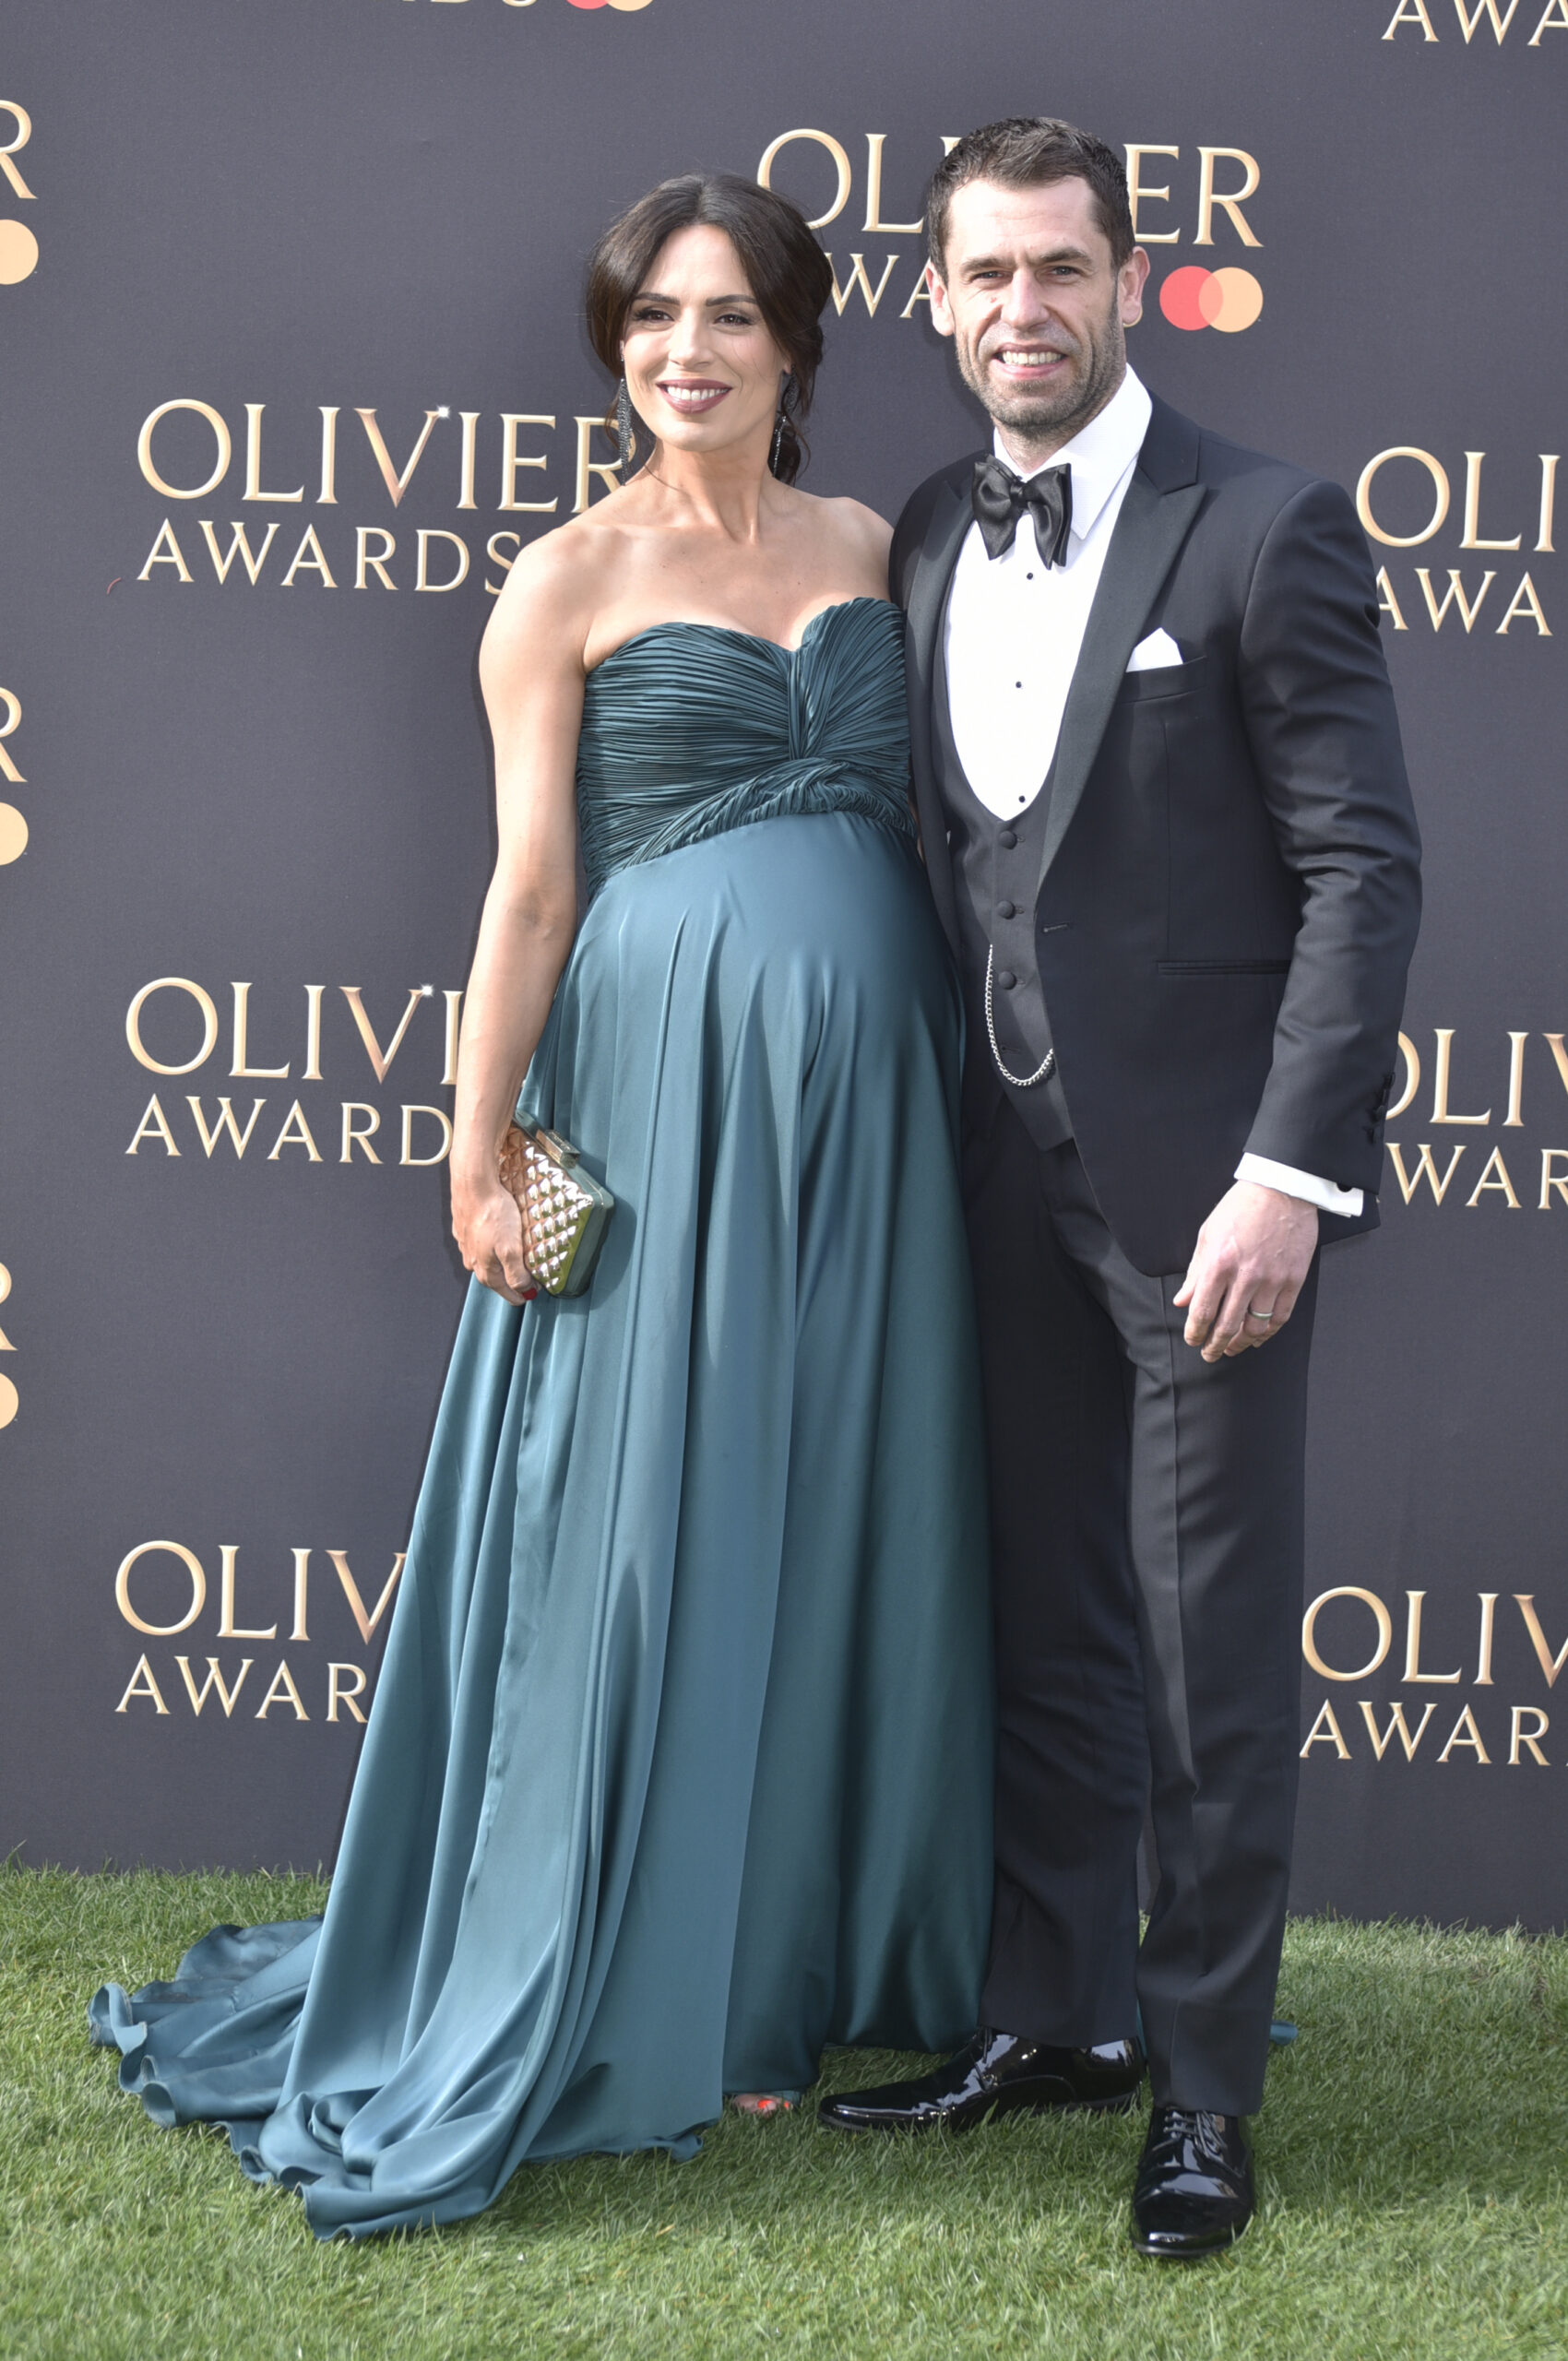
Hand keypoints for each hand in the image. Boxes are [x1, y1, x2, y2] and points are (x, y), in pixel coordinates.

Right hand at [452, 1174, 536, 1306]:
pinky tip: (500, 1234)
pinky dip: (493, 1243)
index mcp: (485, 1271)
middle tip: (531, 1273)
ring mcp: (466, 1245)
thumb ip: (516, 1274)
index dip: (524, 1293)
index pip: (507, 1293)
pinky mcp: (465, 1229)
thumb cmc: (492, 1213)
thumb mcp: (510, 1249)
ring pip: (488, 1260)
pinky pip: (481, 1243)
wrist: (473, 1184)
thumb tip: (523, 1290)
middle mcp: (472, 1261)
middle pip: (497, 1278)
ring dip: (503, 1260)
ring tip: (518, 1253)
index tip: (537, 1289)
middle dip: (514, 1279)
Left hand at [1172, 1181, 1316, 1362]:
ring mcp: (1272, 1280)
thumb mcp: (1207, 1234)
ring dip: (1241, 1343)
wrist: (1282, 1189)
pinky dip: (1268, 1333)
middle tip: (1209, 1354)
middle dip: (1215, 1345)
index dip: (1195, 1332)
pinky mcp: (1294, 1280)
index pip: (1202, 1311)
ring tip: (1232, 1348)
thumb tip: (1183, 1300)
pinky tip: (1258, 1337)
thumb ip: (1195, 1272)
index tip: (1193, 1340)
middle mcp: (1245, 1276)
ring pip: (1255, 1327)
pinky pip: (1280, 1317)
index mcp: (1219, 1263)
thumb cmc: (1241, 1207)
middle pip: (1227, 1325)